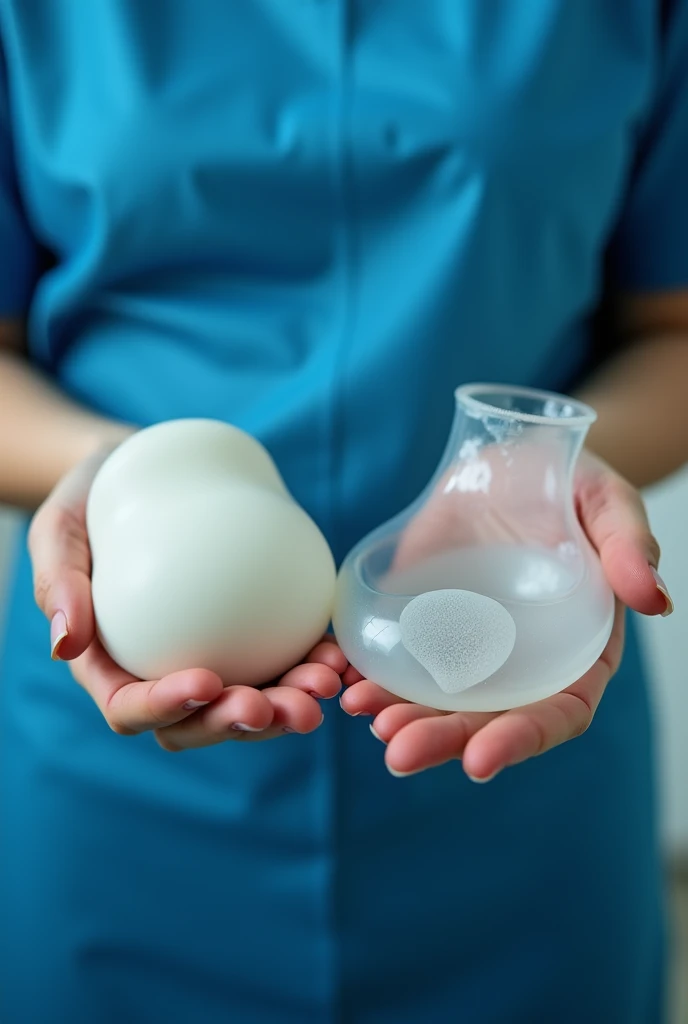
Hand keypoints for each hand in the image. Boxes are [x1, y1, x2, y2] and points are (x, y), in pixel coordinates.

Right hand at [29, 443, 344, 749]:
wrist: (140, 472)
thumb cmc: (90, 501)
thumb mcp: (59, 529)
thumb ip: (60, 582)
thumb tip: (65, 645)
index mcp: (108, 668)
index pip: (130, 709)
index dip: (168, 709)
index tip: (206, 680)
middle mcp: (161, 674)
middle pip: (199, 721)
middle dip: (243, 724)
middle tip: (285, 705)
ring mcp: (211, 656)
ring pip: (249, 700)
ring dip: (287, 704)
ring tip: (322, 682)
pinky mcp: (249, 633)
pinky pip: (281, 658)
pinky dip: (310, 663)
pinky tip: (339, 656)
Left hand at [340, 450, 671, 779]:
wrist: (515, 455)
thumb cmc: (572, 483)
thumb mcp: (607, 501)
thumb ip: (629, 545)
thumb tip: (653, 599)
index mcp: (575, 650)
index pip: (557, 713)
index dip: (521, 740)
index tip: (479, 760)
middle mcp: (519, 661)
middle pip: (484, 719)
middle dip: (442, 739)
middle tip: (397, 750)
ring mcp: (468, 643)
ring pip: (434, 696)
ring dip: (399, 714)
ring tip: (362, 713)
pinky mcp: (425, 617)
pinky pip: (398, 654)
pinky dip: (371, 671)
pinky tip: (344, 677)